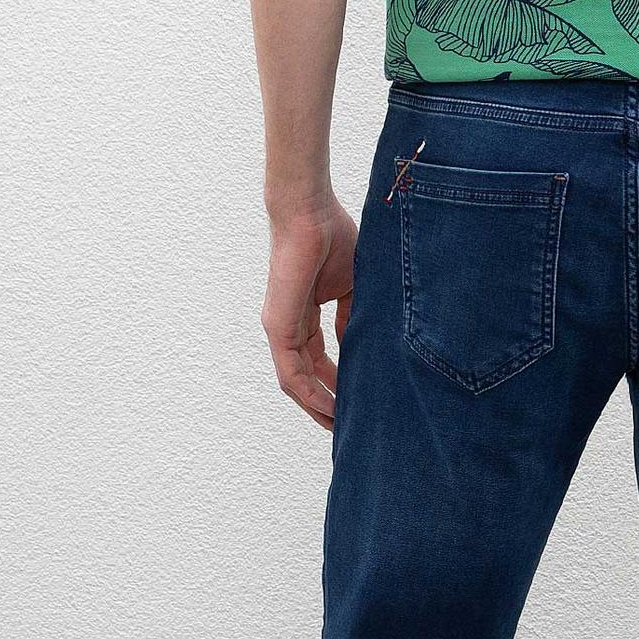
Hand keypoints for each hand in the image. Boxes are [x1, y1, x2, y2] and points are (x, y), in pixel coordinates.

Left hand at [261, 205, 356, 429]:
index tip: (359, 398)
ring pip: (296, 381)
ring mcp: (281, 328)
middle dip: (327, 401)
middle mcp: (288, 326)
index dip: (338, 381)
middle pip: (305, 376)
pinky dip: (311, 393)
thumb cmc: (332, 237)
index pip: (319, 358)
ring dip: (317, 406)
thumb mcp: (351, 287)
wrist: (310, 212)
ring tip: (341, 426)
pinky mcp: (278, 326)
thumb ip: (352, 318)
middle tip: (349, 424)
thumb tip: (359, 348)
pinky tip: (330, 409)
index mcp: (305, 314)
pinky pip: (291, 372)